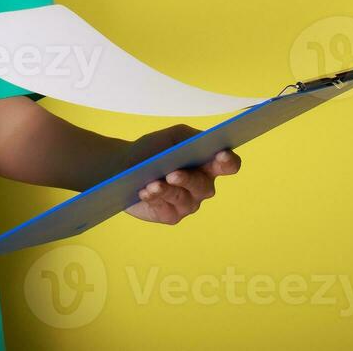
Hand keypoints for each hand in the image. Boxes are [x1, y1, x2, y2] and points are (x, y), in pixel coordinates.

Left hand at [121, 124, 242, 225]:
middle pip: (205, 186)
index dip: (228, 161)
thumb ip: (188, 137)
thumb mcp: (170, 137)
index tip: (221, 154)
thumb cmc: (151, 150)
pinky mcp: (171, 215)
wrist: (124, 165)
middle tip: (172, 174)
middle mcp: (202, 186)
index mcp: (207, 164)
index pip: (228, 165)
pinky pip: (167, 210)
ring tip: (152, 184)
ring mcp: (188, 203)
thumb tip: (201, 142)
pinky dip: (155, 199)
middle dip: (189, 179)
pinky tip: (145, 192)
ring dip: (167, 191)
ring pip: (184, 199)